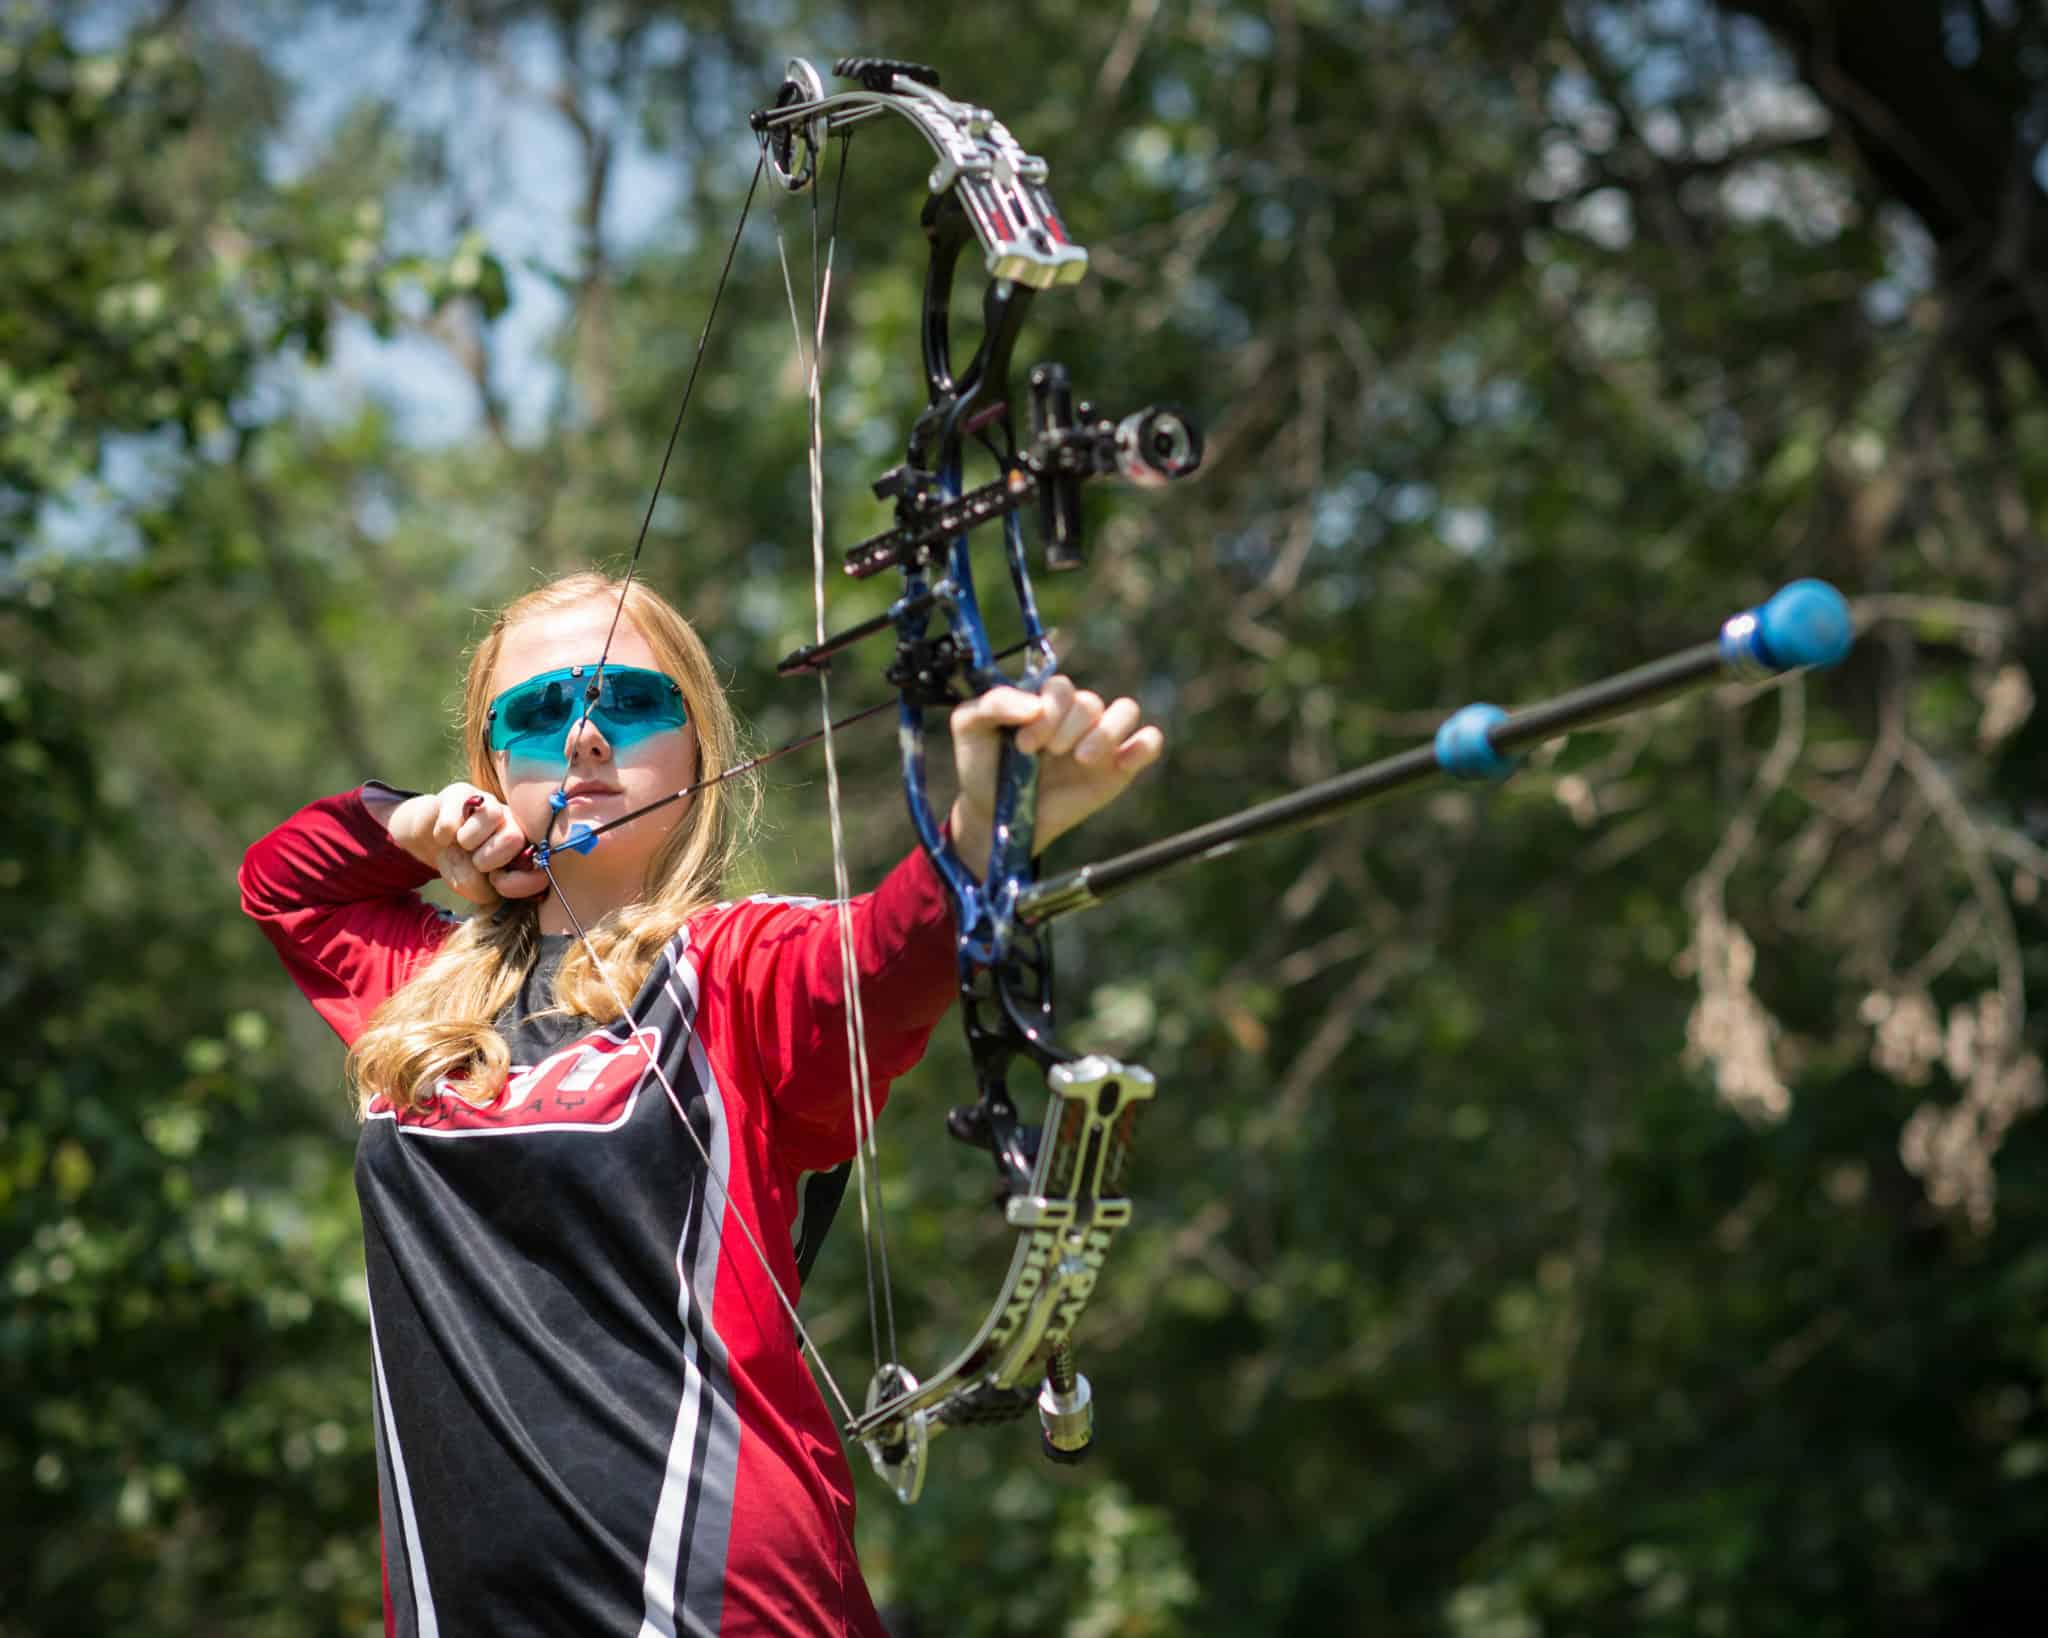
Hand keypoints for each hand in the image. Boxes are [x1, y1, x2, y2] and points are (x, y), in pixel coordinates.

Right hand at [387, 784, 550, 905]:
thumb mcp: (473, 885)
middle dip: (488, 859)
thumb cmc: (464, 863)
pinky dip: (443, 835)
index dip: (518, 882)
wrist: (438, 839)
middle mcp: (516, 821)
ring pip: (490, 817)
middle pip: (513, 837)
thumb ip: (484, 889)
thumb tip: (493, 880)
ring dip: (468, 842)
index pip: (540, 863)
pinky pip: (453, 818)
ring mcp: (491, 803)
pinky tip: (446, 836)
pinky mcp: (463, 792)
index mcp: (528, 847)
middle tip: (476, 861)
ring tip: (463, 845)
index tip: (498, 884)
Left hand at [947, 677, 1162, 870]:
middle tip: (1047, 754)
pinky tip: (1121, 762)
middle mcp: (1075, 716)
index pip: (1061, 687)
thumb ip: (993, 703)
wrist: (998, 817)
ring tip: (1081, 759)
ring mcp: (1100, 740)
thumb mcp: (970, 727)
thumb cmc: (984, 767)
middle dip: (1067, 728)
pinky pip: (1149, 742)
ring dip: (1104, 733)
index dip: (1048, 711)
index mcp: (1045, 702)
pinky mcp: (1119, 768)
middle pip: (1090, 702)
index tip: (1024, 745)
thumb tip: (1034, 704)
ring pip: (1126, 710)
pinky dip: (1143, 745)